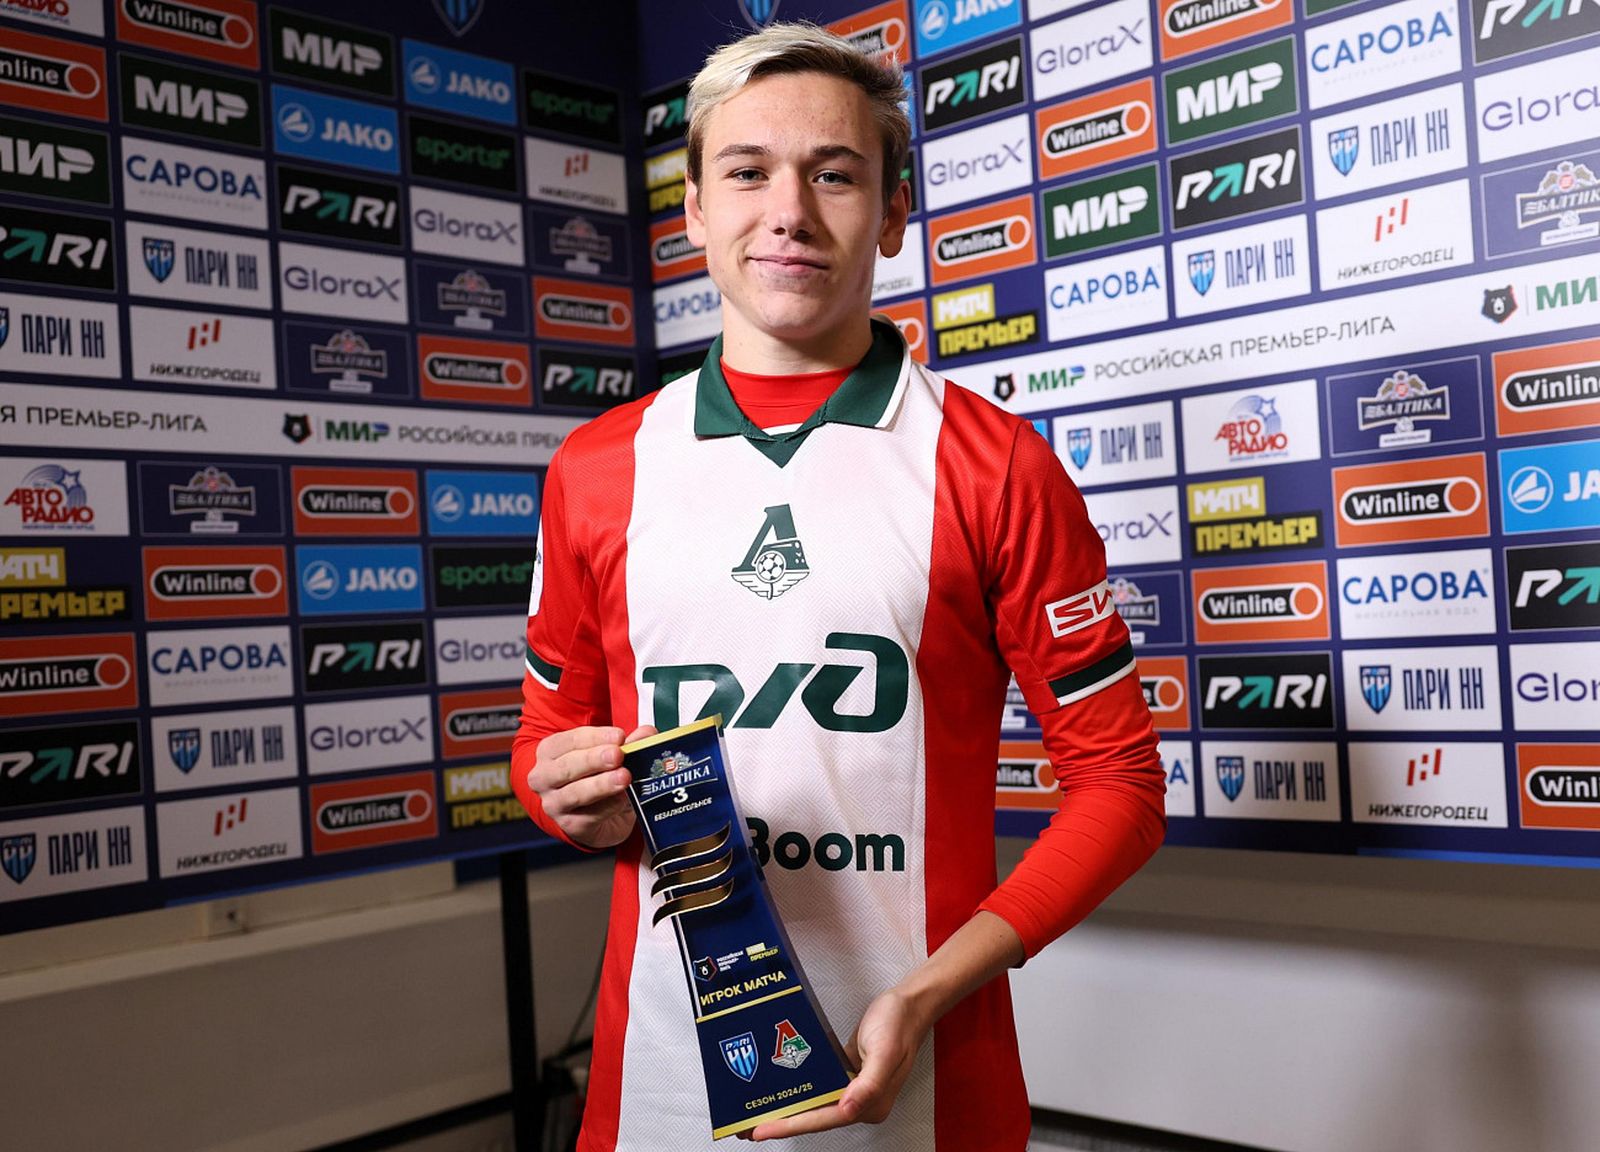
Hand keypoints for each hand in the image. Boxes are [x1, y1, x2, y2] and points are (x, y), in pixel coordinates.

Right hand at [526, 724, 655, 848]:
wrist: (596, 818)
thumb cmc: (595, 777)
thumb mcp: (610, 756)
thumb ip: (628, 743)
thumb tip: (647, 733)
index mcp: (550, 751)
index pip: (569, 741)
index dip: (595, 737)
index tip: (619, 736)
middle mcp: (545, 777)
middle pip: (567, 766)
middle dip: (594, 759)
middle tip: (617, 755)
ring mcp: (554, 803)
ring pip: (576, 793)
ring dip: (601, 784)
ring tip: (623, 777)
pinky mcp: (570, 825)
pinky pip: (590, 816)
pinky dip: (609, 806)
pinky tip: (622, 799)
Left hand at [739, 987, 928, 1140]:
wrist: (909, 1004)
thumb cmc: (898, 1024)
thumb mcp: (885, 1051)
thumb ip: (869, 1084)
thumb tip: (848, 1109)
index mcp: (871, 1104)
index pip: (824, 1119)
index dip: (792, 1125)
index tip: (762, 1130)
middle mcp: (860, 1103)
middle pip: (816, 1117)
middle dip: (783, 1121)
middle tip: (747, 1126)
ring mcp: (854, 1091)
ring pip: (815, 1105)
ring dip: (788, 1108)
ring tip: (756, 1110)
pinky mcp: (848, 1077)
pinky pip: (820, 1089)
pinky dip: (801, 1090)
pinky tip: (781, 1088)